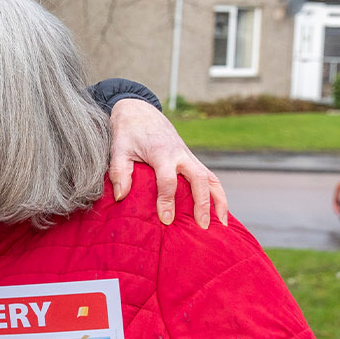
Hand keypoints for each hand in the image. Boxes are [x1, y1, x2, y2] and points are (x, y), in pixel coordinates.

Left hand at [108, 98, 228, 228]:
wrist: (140, 113)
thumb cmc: (127, 133)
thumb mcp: (118, 149)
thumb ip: (119, 172)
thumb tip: (120, 197)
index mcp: (161, 152)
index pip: (168, 180)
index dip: (167, 200)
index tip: (167, 219)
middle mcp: (180, 155)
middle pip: (198, 179)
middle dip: (202, 203)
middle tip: (202, 226)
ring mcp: (189, 157)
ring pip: (210, 178)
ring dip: (218, 200)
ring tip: (221, 224)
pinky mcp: (191, 160)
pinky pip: (209, 177)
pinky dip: (217, 194)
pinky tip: (219, 212)